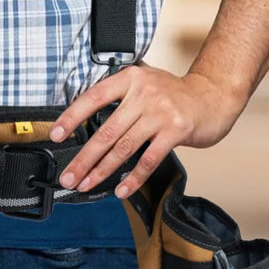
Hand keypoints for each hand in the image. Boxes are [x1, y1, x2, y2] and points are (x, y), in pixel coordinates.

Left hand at [47, 63, 247, 200]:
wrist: (212, 97)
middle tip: (68, 175)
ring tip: (87, 184)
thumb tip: (88, 125)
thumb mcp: (144, 83)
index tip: (56, 134)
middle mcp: (143, 93)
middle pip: (105, 130)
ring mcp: (160, 112)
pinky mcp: (176, 131)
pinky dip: (133, 178)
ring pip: (123, 147)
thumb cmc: (174, 94)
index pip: (93, 97)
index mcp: (130, 78)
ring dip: (102, 170)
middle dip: (83, 157)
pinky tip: (121, 189)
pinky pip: (148, 159)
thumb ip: (120, 98)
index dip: (72, 117)